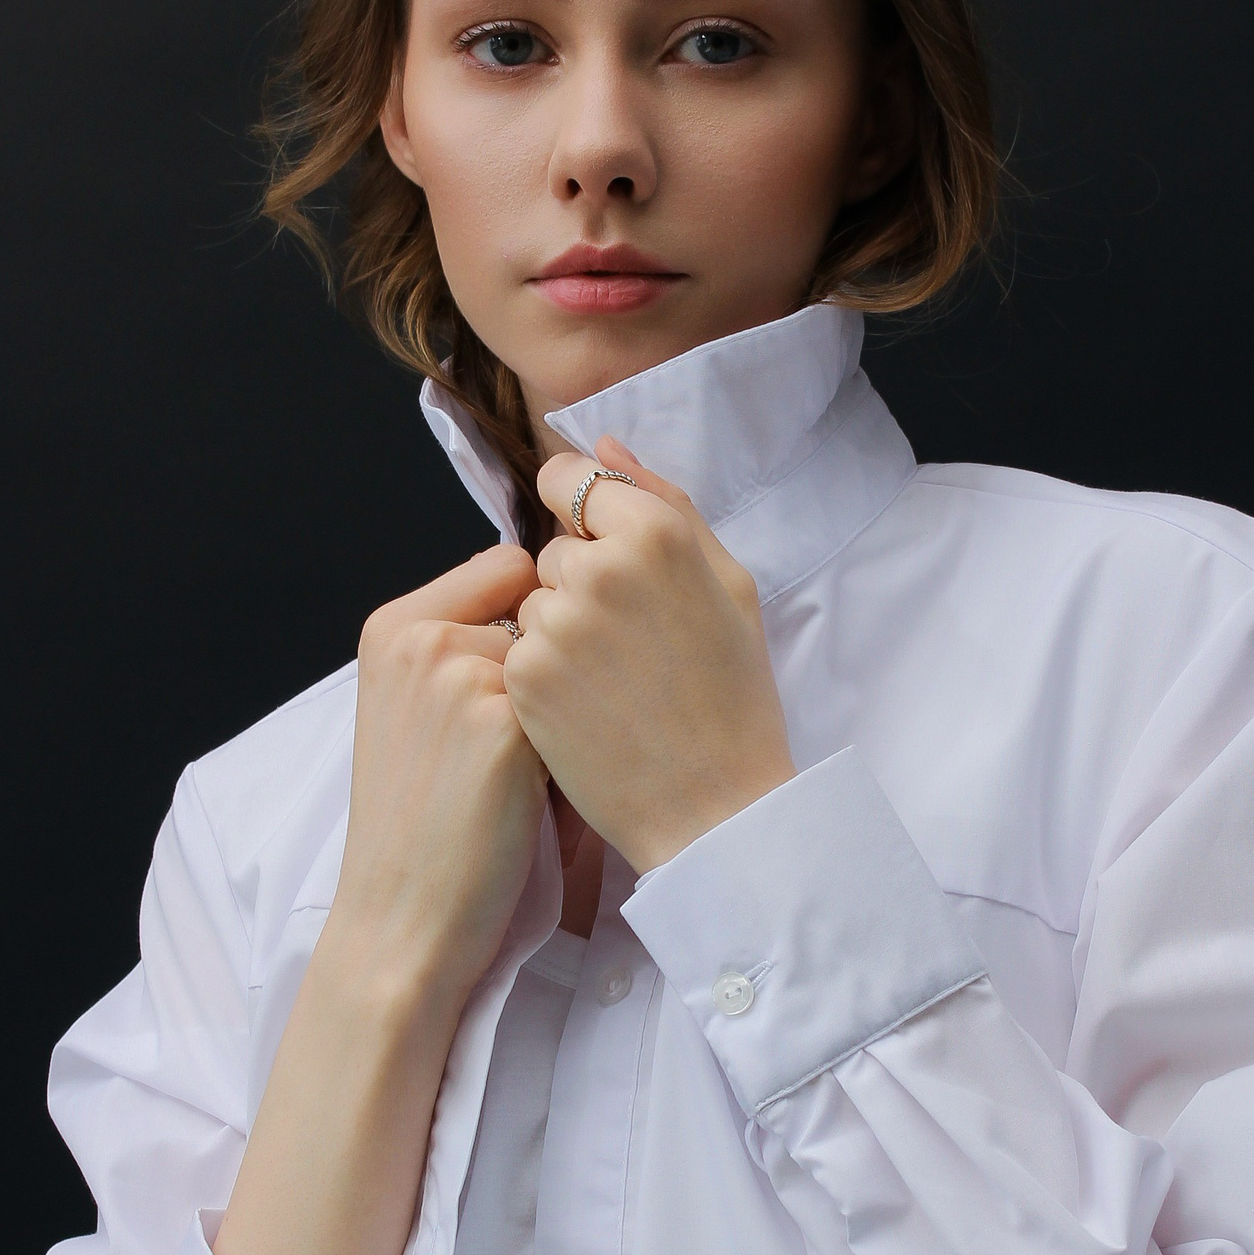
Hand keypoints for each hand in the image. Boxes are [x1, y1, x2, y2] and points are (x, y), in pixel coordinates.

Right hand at [326, 542, 546, 1004]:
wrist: (402, 915)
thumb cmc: (422, 822)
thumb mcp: (415, 711)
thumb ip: (461, 647)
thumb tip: (553, 597)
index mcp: (393, 626)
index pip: (506, 567)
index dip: (536, 620)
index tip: (524, 680)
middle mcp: (420, 636)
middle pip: (545, 611)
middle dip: (553, 667)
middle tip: (513, 749)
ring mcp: (461, 673)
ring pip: (569, 659)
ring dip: (568, 708)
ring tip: (523, 777)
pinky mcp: (504, 722)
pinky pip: (578, 708)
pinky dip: (573, 748)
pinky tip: (536, 796)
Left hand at [504, 438, 794, 872]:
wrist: (714, 807)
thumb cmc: (734, 697)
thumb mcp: (729, 585)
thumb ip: (665, 502)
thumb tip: (604, 447)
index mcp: (655, 533)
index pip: (569, 478)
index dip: (583, 512)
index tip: (604, 553)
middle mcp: (598, 568)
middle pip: (555, 546)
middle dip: (582, 580)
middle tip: (634, 641)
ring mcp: (555, 623)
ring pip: (534, 599)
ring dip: (561, 628)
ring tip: (616, 679)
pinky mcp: (524, 675)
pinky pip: (519, 648)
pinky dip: (544, 673)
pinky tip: (590, 706)